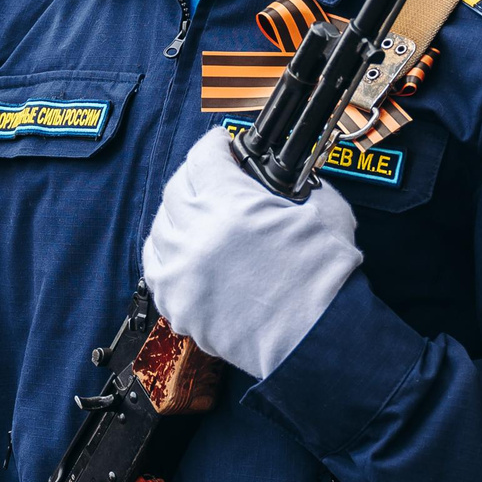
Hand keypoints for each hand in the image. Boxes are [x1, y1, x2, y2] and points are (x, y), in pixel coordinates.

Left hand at [143, 128, 362, 379]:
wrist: (318, 336)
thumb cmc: (325, 276)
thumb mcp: (323, 208)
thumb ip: (294, 184)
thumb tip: (280, 179)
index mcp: (231, 202)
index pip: (204, 155)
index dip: (216, 146)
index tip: (223, 147)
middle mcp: (197, 232)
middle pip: (177, 188)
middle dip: (195, 177)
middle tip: (211, 180)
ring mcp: (182, 270)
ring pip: (161, 227)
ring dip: (178, 216)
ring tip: (199, 220)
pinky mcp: (178, 304)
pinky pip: (156, 267)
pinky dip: (168, 255)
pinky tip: (187, 254)